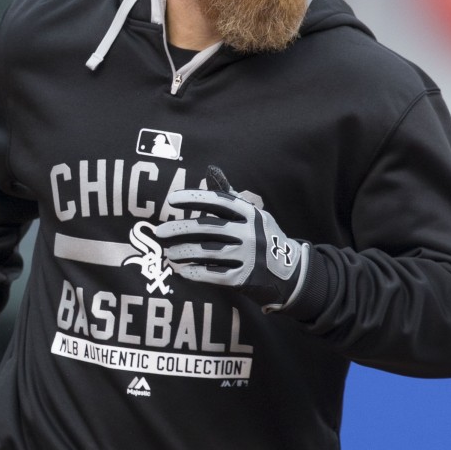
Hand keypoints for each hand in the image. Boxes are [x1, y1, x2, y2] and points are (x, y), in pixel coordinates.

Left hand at [153, 165, 308, 312]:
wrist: (291, 272)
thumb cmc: (263, 238)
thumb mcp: (253, 215)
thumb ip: (229, 196)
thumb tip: (210, 171)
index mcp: (250, 214)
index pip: (218, 201)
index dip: (194, 198)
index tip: (171, 200)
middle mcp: (250, 234)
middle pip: (208, 228)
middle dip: (180, 229)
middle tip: (159, 231)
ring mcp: (248, 257)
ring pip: (207, 252)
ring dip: (183, 252)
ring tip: (168, 253)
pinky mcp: (245, 278)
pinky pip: (213, 275)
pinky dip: (195, 273)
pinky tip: (182, 271)